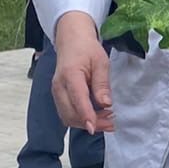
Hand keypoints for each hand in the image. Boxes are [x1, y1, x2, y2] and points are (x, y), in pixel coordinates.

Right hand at [52, 13, 113, 132]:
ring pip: (68, 117)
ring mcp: (57, 93)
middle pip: (71, 113)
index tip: (94, 127)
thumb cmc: (86, 49)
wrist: (71, 40)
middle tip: (111, 123)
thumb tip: (106, 104)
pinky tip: (96, 116)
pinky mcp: (59, 96)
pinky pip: (67, 113)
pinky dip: (81, 119)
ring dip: (86, 123)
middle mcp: (59, 86)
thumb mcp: (101, 62)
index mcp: (70, 75)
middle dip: (90, 123)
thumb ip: (102, 84)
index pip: (77, 99)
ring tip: (107, 121)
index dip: (86, 116)